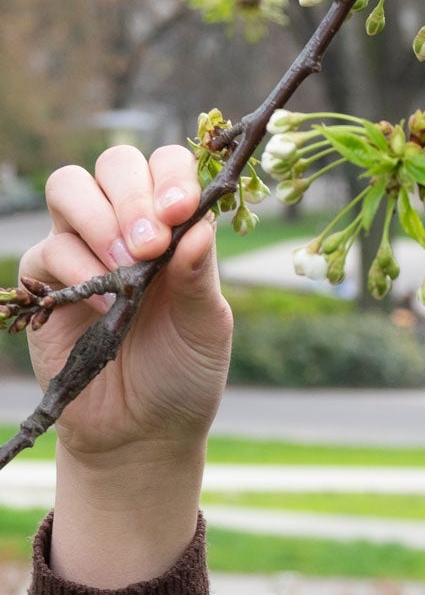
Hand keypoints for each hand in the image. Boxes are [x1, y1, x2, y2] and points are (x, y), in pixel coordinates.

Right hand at [19, 144, 231, 467]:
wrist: (144, 430)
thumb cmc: (185, 375)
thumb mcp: (207, 329)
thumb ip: (201, 277)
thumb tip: (198, 225)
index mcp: (176, 230)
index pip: (168, 168)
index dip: (172, 177)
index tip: (180, 210)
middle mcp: (128, 228)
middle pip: (116, 164)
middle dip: (133, 196)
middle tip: (149, 246)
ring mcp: (84, 247)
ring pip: (71, 187)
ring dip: (99, 220)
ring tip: (125, 271)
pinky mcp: (47, 278)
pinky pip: (49, 247)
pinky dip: (77, 267)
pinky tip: (103, 303)